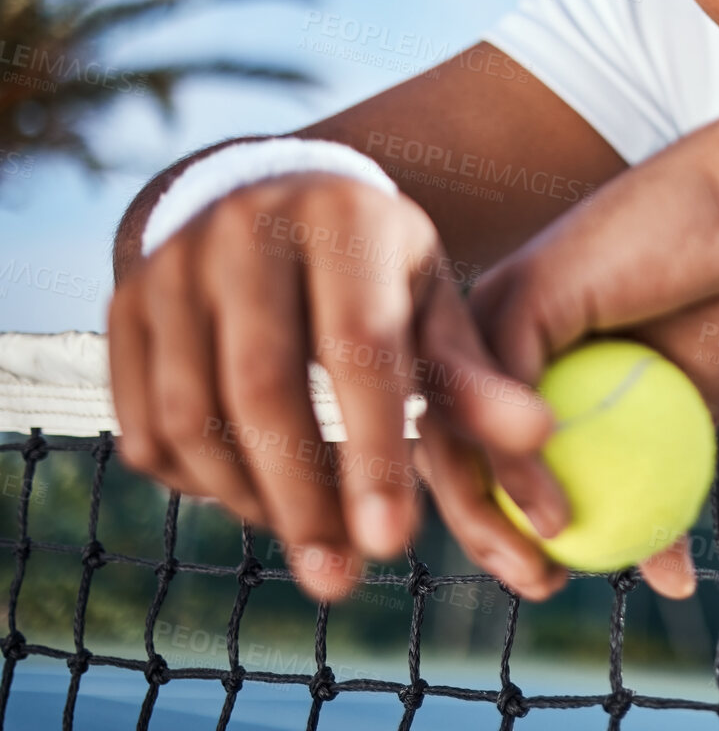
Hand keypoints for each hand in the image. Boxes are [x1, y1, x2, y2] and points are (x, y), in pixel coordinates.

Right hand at [107, 173, 570, 600]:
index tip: (395, 543)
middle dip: (302, 498)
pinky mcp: (120, 306)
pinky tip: (254, 496)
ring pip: (188, 415)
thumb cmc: (374, 265)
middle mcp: (245, 231)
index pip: (357, 349)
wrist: (266, 195)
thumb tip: (540, 439)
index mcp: (345, 218)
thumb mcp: (433, 300)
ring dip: (249, 499)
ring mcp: (170, 266)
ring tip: (310, 539)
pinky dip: (197, 482)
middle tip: (340, 581)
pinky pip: (143, 424)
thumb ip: (476, 374)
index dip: (373, 451)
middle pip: (260, 390)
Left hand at [467, 111, 718, 595]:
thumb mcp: (696, 411)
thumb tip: (665, 576)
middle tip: (535, 585)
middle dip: (477, 530)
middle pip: (448, 442)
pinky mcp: (517, 296)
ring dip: (486, 511)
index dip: (498, 523)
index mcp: (524, 350)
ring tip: (545, 561)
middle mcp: (492, 326)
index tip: (546, 579)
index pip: (481, 447)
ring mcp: (496, 308)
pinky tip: (555, 510)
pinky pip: (496, 399)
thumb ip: (663, 480)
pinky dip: (516, 465)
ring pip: (453, 426)